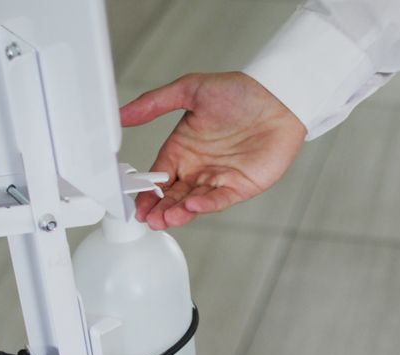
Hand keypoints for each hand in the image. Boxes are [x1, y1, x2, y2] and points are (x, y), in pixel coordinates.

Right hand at [119, 72, 305, 229]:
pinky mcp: (241, 186)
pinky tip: (192, 206)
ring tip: (165, 220)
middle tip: (148, 219)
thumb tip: (120, 114)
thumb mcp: (190, 90)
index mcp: (182, 149)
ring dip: (179, 212)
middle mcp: (198, 167)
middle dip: (160, 208)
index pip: (158, 177)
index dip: (146, 191)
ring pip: (194, 201)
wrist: (278, 96)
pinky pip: (220, 199)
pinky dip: (206, 205)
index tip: (135, 203)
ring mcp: (219, 178)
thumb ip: (154, 103)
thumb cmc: (239, 91)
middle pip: (173, 195)